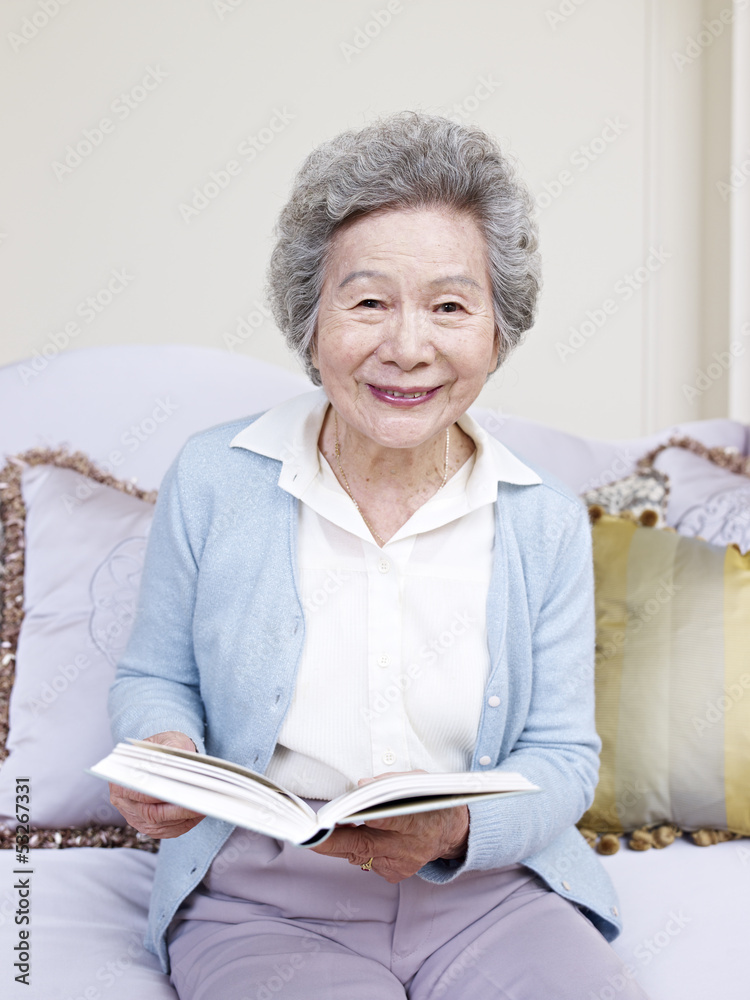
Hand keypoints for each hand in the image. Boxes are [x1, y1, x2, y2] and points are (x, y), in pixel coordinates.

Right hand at [108, 731, 205, 838]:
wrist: (161, 758)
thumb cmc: (163, 748)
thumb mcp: (166, 741)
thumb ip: (172, 748)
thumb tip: (182, 760)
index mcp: (121, 779)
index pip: (141, 792)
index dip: (162, 794)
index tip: (184, 791)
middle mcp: (124, 803)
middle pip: (152, 813)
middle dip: (180, 809)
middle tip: (202, 801)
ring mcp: (136, 818)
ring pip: (162, 825)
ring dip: (185, 817)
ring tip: (206, 805)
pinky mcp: (150, 827)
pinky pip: (169, 831)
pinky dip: (186, 823)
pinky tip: (200, 812)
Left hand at [310, 771, 469, 881]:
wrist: (452, 831)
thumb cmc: (431, 801)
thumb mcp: (419, 782)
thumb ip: (392, 783)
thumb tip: (362, 786)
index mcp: (420, 819)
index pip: (394, 820)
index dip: (373, 819)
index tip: (353, 815)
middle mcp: (410, 847)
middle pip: (367, 845)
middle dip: (336, 840)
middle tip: (314, 834)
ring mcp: (402, 864)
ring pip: (361, 854)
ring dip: (341, 841)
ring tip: (325, 828)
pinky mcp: (395, 874)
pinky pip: (368, 860)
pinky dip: (360, 846)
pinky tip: (363, 835)